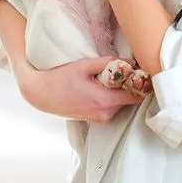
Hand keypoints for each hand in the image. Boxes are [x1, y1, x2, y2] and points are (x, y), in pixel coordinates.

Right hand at [17, 56, 142, 122]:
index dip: (141, 82)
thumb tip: (131, 63)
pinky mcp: (96, 119)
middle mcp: (106, 113)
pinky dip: (111, 97)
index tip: (141, 70)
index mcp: (105, 100)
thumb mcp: (84, 65)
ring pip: (121, 103)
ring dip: (119, 91)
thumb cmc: (60, 78)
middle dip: (130, 85)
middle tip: (123, 69)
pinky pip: (112, 107)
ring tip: (107, 77)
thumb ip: (110, 63)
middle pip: (130, 99)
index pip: (137, 95)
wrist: (40, 94)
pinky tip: (99, 86)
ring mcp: (101, 119)